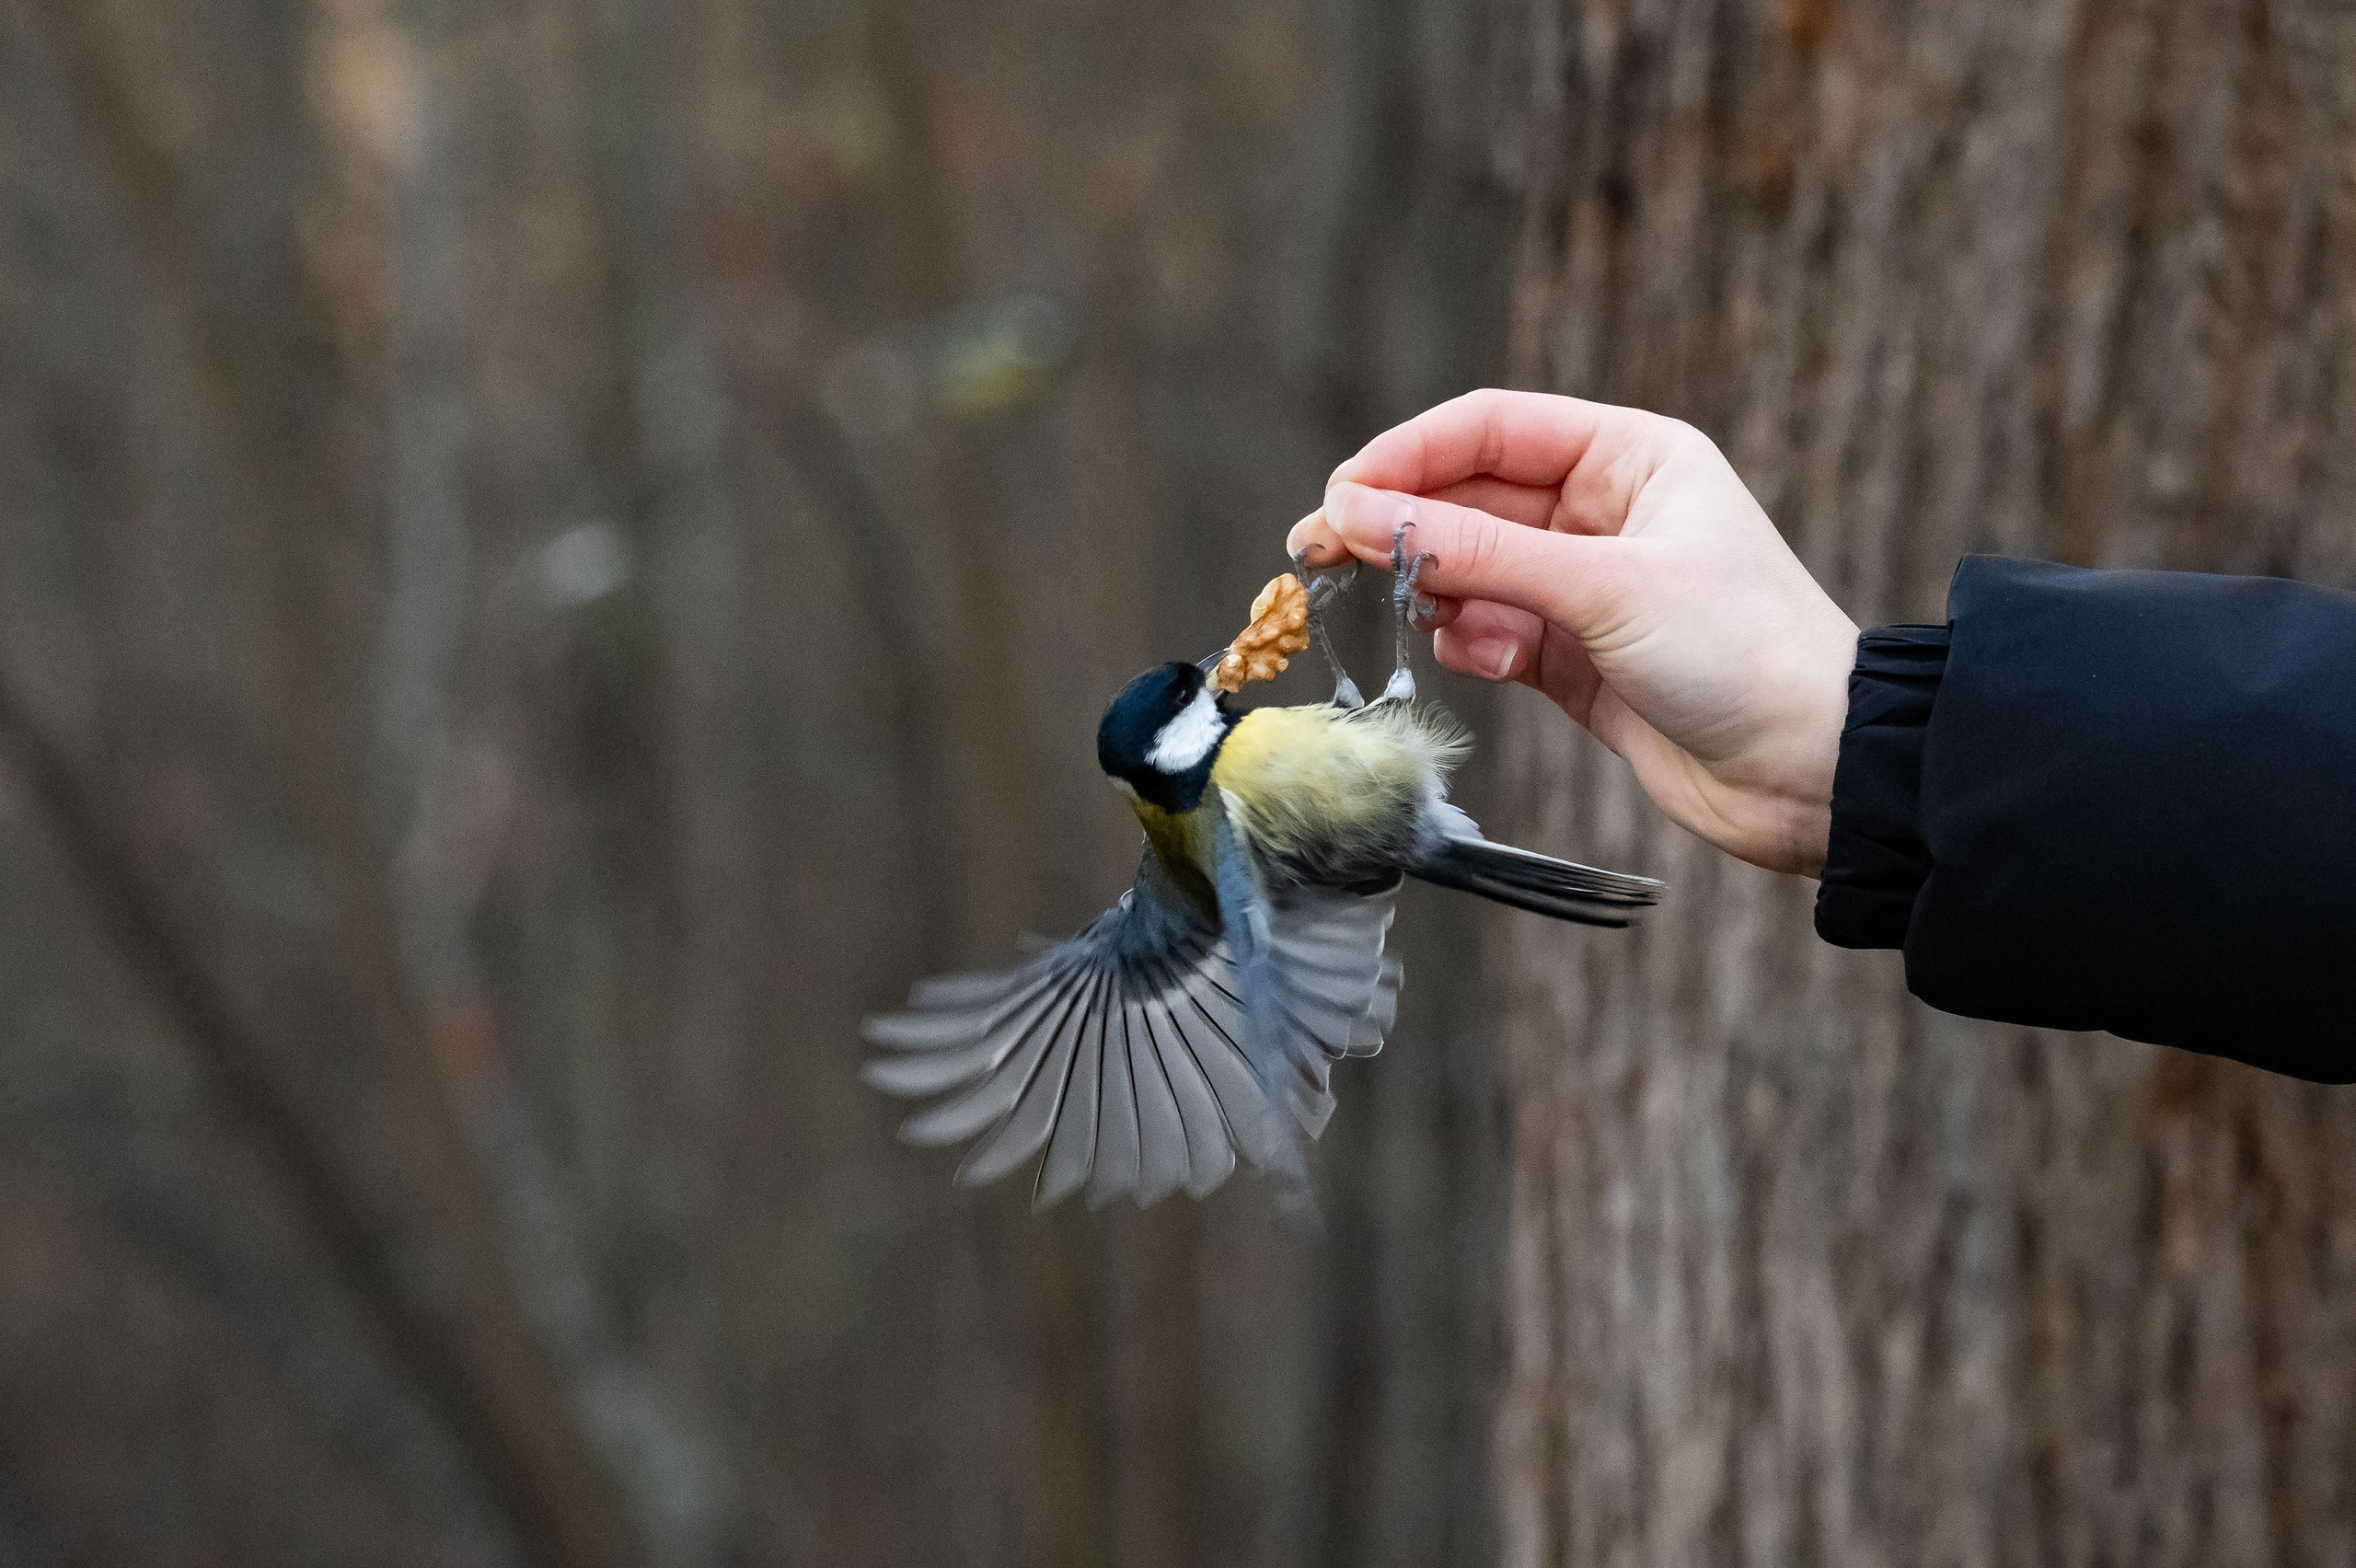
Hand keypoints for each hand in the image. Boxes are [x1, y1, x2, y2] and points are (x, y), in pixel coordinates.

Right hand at [1289, 390, 1856, 876]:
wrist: (1815, 772)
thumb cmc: (1743, 652)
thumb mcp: (1602, 586)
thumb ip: (1474, 551)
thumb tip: (1359, 515)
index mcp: (1631, 458)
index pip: (1490, 429)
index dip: (1407, 456)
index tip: (1339, 497)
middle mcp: (1605, 513)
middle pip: (1469, 497)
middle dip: (1401, 528)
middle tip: (1316, 555)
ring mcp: (1586, 588)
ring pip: (1471, 570)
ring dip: (1441, 594)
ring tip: (1434, 621)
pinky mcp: (1574, 659)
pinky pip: (1491, 632)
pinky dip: (1474, 643)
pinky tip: (1489, 661)